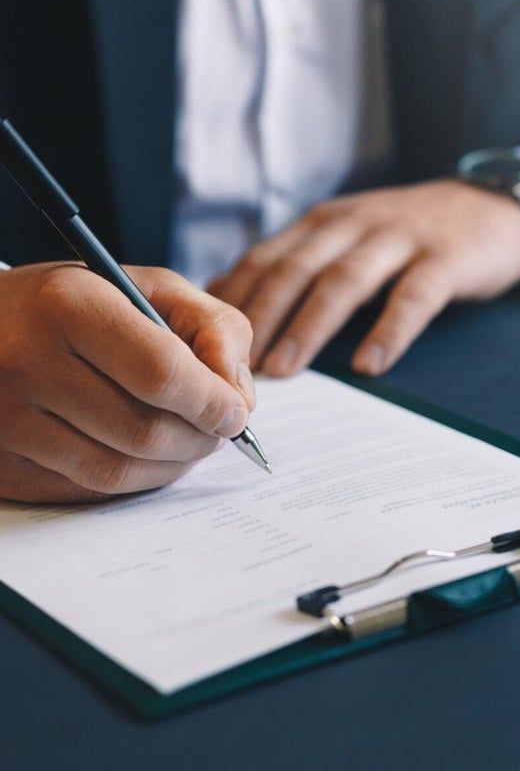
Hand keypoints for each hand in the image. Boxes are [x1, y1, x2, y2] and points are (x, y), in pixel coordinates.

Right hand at [0, 263, 255, 502]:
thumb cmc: (82, 305)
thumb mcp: (149, 288)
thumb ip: (213, 326)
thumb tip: (238, 393)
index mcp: (68, 305)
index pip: (162, 373)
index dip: (212, 402)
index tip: (237, 412)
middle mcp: (25, 361)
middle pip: (144, 431)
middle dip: (200, 439)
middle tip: (219, 430)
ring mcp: (4, 418)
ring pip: (117, 471)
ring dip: (172, 466)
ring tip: (190, 442)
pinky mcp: (0, 461)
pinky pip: (86, 489)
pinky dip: (134, 480)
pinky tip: (147, 457)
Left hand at [209, 179, 519, 375]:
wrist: (491, 205)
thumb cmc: (408, 233)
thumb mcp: (346, 237)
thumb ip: (298, 264)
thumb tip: (228, 301)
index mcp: (321, 224)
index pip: (264, 260)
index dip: (232, 304)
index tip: (206, 347)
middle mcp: (352, 225)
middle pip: (294, 270)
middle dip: (259, 319)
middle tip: (233, 368)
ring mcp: (399, 238)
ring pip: (343, 281)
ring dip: (309, 326)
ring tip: (284, 369)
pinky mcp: (444, 258)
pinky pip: (412, 297)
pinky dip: (388, 330)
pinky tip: (369, 363)